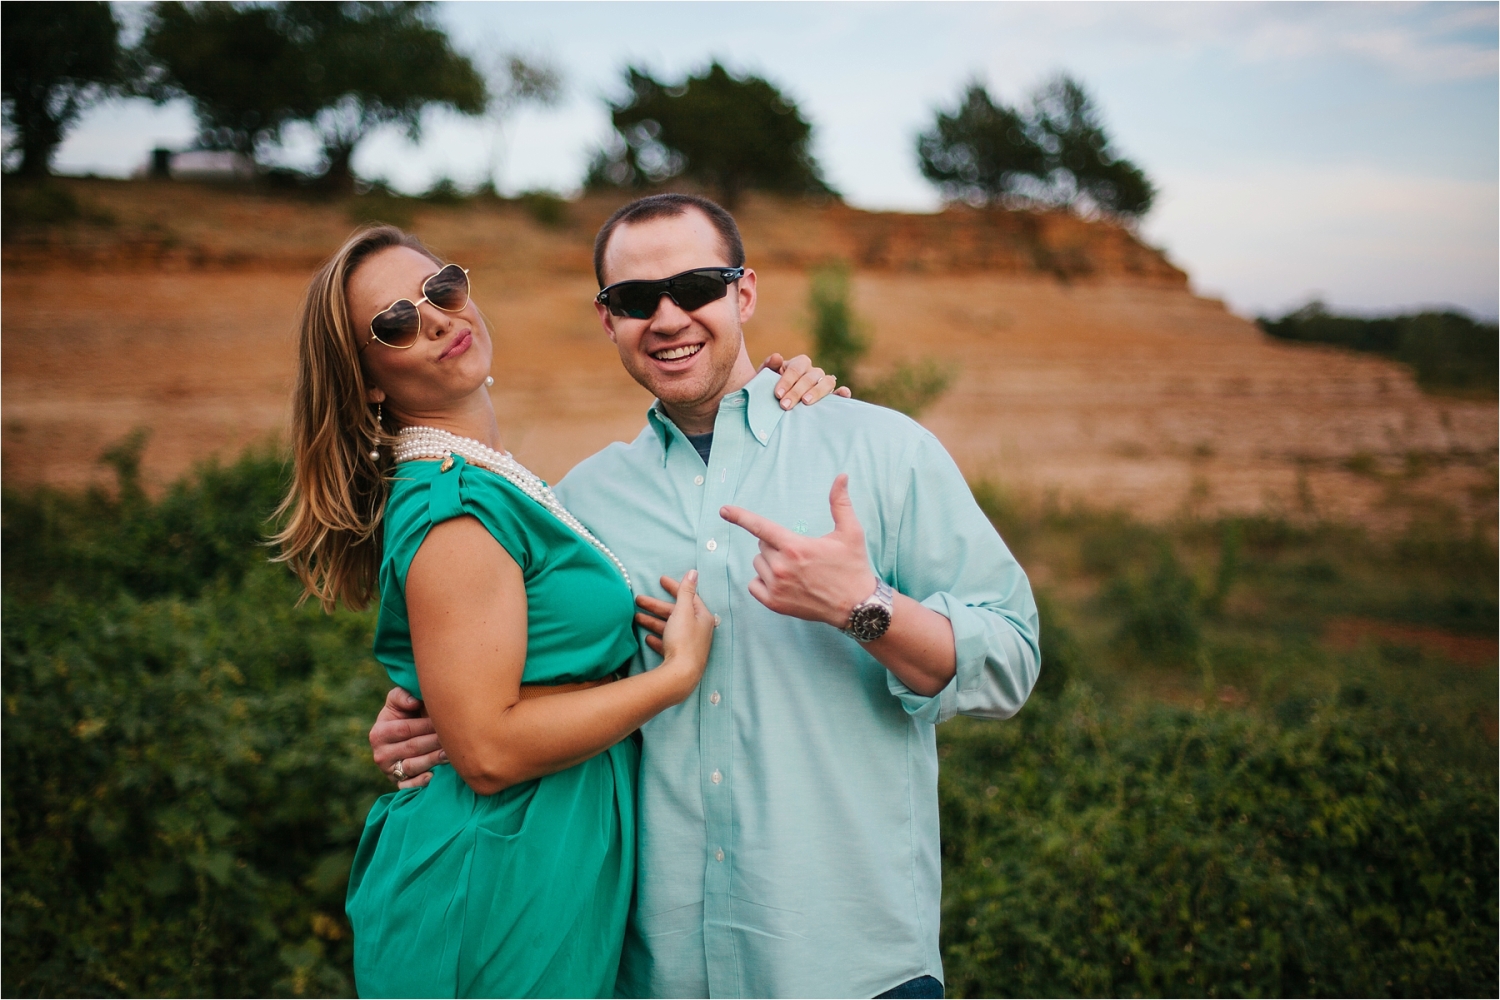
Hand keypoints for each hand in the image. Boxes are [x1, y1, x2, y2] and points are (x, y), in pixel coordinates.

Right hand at [369, 686, 446, 788]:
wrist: (402, 737)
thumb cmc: (405, 714)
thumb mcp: (398, 701)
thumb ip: (402, 696)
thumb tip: (413, 701)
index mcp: (379, 733)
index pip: (406, 729)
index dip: (426, 725)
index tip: (444, 720)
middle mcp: (380, 754)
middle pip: (412, 747)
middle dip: (435, 741)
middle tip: (455, 737)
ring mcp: (389, 771)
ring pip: (413, 766)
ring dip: (433, 759)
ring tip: (451, 753)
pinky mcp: (398, 784)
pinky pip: (408, 786)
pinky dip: (421, 782)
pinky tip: (434, 776)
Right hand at [634, 570, 717, 699]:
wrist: (681, 675)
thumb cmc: (683, 640)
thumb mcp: (683, 611)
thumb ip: (686, 591)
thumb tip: (694, 572)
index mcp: (702, 617)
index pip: (688, 596)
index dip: (674, 587)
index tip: (660, 579)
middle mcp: (698, 630)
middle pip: (675, 613)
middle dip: (655, 606)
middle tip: (637, 600)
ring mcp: (689, 645)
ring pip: (669, 628)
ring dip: (653, 621)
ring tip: (635, 617)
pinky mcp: (680, 657)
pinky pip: (667, 644)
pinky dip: (658, 639)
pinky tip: (647, 638)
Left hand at [719, 474, 876, 627]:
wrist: (857, 606)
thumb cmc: (853, 567)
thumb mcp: (851, 532)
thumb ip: (840, 503)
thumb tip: (842, 476)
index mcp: (795, 547)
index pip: (760, 527)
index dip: (740, 516)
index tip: (724, 510)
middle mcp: (782, 567)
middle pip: (762, 546)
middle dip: (776, 545)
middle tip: (800, 554)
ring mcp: (776, 587)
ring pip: (758, 564)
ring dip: (770, 563)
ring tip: (795, 570)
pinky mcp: (775, 604)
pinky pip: (754, 585)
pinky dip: (763, 582)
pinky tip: (783, 583)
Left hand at [760, 353, 852, 408]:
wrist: (778, 405)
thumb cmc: (770, 390)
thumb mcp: (765, 378)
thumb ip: (768, 367)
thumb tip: (777, 357)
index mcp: (798, 364)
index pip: (795, 369)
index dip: (786, 381)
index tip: (777, 395)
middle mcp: (813, 372)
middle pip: (810, 377)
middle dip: (796, 391)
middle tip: (785, 405)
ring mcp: (824, 383)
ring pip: (827, 382)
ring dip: (817, 391)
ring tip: (806, 403)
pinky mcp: (831, 396)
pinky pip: (840, 392)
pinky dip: (843, 393)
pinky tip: (843, 394)